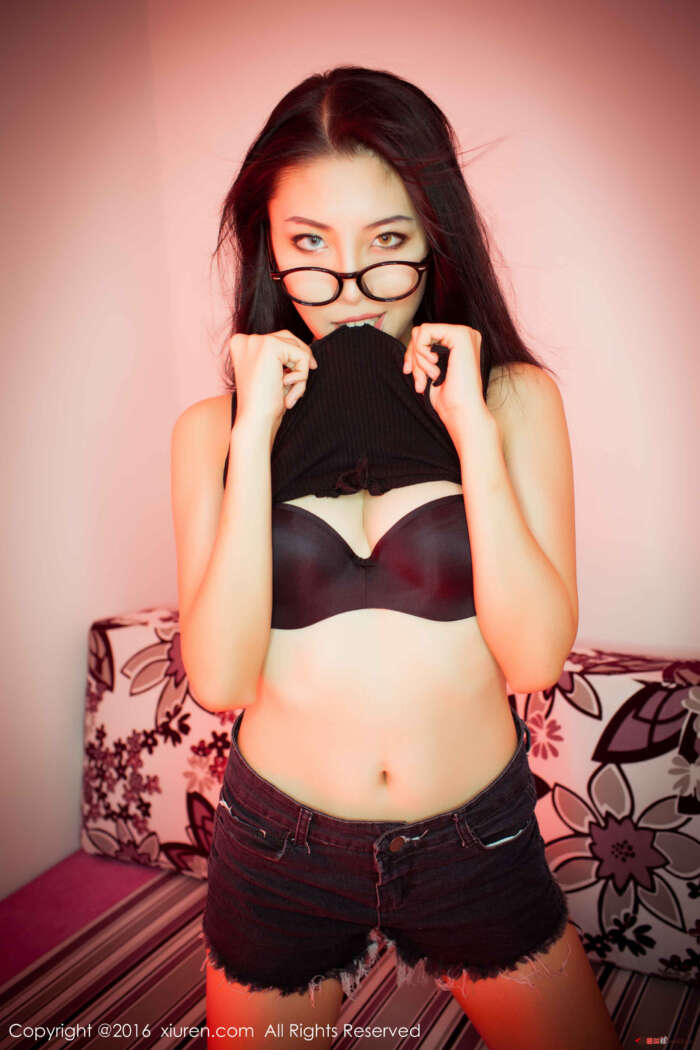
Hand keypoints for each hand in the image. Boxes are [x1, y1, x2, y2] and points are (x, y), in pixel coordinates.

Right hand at [229, 329, 317, 435]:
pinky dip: (302, 376)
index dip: (293, 357)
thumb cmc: (264, 404)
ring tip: (290, 394)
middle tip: (298, 387)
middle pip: (289, 339)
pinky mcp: (270, 346)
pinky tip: (288, 391)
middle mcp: (245, 339)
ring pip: (297, 348)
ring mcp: (257, 341)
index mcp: (240, 345)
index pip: (277, 339)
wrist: (255, 421)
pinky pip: (302, 355)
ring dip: (301, 374)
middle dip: (300, 362)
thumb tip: (308, 353)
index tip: (295, 378)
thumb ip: (283, 358)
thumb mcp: (272, 375)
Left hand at [403, 323, 490, 443]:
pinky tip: (435, 368)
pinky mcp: (460, 335)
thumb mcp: (430, 369)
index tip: (409, 372)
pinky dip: (421, 353)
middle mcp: (465, 335)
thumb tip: (412, 337)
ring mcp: (465, 333)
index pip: (425, 335)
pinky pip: (424, 332)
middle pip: (420, 332)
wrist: (461, 412)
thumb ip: (424, 351)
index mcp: (460, 343)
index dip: (412, 354)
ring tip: (431, 377)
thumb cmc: (448, 398)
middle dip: (413, 358)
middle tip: (421, 380)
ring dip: (418, 359)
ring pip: (420, 332)